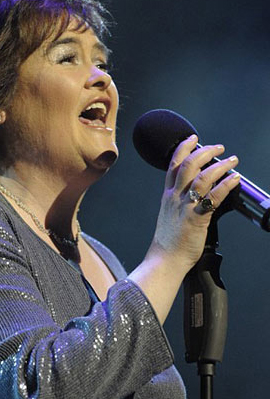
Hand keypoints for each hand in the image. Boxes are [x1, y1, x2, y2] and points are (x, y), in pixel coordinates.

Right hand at [149, 134, 239, 270]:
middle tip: (219, 148)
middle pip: (188, 164)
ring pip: (202, 176)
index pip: (173, 165)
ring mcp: (185, 207)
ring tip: (232, 160)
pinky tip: (235, 179)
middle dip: (205, 151)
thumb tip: (197, 194)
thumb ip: (180, 202)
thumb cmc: (169, 242)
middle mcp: (175, 197)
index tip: (193, 139)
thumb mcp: (170, 215)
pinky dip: (226, 184)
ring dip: (220, 165)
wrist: (164, 260)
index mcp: (168, 196)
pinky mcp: (196, 218)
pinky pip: (213, 196)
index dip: (183, 148)